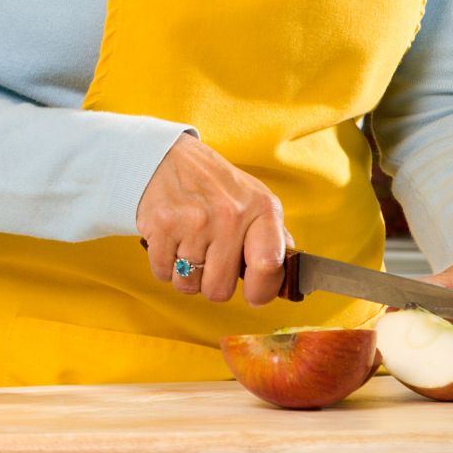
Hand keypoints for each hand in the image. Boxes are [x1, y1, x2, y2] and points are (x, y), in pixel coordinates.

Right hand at [136, 134, 290, 305]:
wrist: (167, 157)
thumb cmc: (215, 184)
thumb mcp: (255, 200)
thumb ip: (275, 238)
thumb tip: (291, 277)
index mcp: (260, 209)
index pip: (269, 266)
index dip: (261, 291)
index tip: (253, 295)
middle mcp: (229, 215)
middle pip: (220, 289)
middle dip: (212, 282)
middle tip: (209, 259)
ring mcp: (193, 222)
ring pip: (188, 285)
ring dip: (186, 275)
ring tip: (189, 247)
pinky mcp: (162, 226)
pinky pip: (162, 273)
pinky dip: (164, 265)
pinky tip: (171, 243)